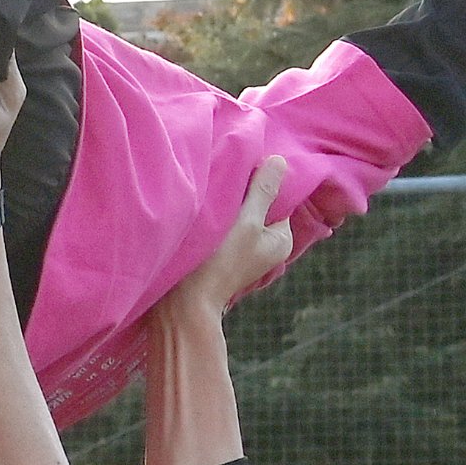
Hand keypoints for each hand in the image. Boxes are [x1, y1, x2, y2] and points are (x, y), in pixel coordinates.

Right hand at [164, 158, 293, 324]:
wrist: (183, 303)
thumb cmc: (219, 263)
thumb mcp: (247, 222)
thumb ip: (263, 192)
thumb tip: (281, 161)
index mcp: (281, 239)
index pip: (278, 198)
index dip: (261, 181)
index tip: (242, 171)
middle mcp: (266, 245)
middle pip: (258, 205)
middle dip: (243, 192)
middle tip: (224, 179)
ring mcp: (243, 250)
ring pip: (239, 214)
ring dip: (226, 203)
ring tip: (212, 194)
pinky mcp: (222, 253)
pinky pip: (224, 225)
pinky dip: (216, 216)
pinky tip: (204, 210)